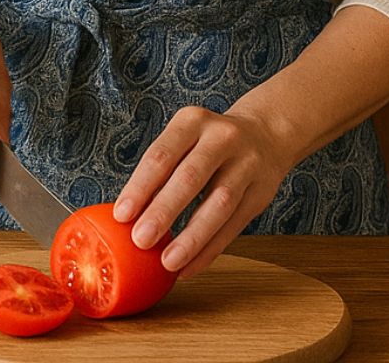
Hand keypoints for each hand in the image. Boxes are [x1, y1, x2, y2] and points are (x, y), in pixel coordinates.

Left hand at [111, 105, 295, 279]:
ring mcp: (247, 164)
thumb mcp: (186, 137)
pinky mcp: (262, 192)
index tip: (122, 215)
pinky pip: (233, 226)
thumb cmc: (209, 142)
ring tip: (168, 261)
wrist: (266, 133)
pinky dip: (209, 250)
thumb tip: (127, 216)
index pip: (162, 154)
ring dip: (191, 237)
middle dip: (163, 211)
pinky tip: (189, 267)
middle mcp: (222, 138)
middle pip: (191, 177)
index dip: (141, 185)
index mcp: (193, 121)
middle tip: (141, 240)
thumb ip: (162, 168)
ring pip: (218, 204)